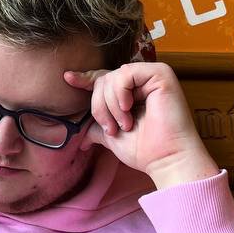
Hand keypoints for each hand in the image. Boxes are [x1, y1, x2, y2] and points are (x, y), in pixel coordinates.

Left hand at [64, 61, 219, 189]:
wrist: (166, 159)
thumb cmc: (145, 150)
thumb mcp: (114, 136)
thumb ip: (98, 128)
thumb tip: (81, 137)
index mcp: (133, 92)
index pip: (104, 79)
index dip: (85, 78)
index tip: (68, 78)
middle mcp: (142, 81)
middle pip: (103, 80)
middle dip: (100, 107)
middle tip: (112, 129)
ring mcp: (152, 75)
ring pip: (111, 77)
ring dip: (111, 105)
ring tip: (125, 124)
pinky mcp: (161, 74)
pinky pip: (126, 73)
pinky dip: (121, 93)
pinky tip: (129, 109)